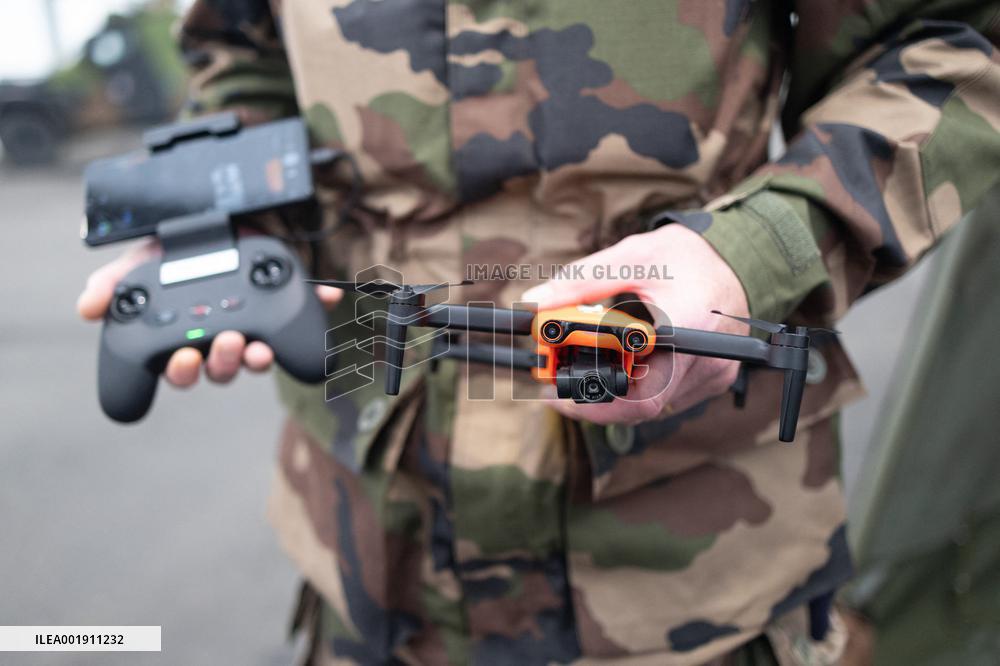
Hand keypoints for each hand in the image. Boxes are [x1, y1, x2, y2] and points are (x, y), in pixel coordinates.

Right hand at [77, 238, 342, 386]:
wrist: (215, 214)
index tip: (183, 359)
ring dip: (260, 354)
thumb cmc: (177, 246)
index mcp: (186, 336)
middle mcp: (221, 339)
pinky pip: (305, 315)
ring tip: (259, 344)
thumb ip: (114, 283)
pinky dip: (318, 307)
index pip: (181, 367)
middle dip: (225, 362)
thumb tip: (86, 307)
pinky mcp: (286, 305)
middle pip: (222, 369)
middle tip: (228, 344)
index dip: (182, 370)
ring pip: (258, 355)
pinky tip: (325, 298)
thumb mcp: (140, 260)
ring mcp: (255, 326)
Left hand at [521, 224, 749, 424]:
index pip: (637, 380)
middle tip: (553, 390)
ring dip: (610, 397)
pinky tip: (614, 370)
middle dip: (592, 402)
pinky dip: (634, 390)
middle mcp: (707, 358)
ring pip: (651, 407)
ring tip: (576, 374)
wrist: (741, 261)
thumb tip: (536, 302)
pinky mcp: (712, 382)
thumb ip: (582, 281)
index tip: (552, 386)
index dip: (591, 391)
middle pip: (640, 404)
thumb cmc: (687, 256)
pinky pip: (666, 399)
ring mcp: (712, 375)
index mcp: (688, 323)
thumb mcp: (632, 256)